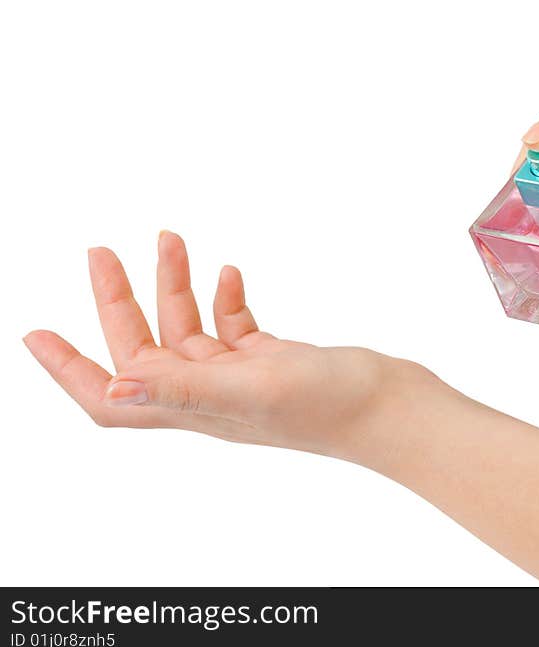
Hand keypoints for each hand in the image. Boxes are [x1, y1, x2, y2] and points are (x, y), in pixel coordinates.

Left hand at [23, 231, 427, 456]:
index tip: (36, 335)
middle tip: (101, 250)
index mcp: (198, 407)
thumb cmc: (333, 407)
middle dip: (119, 300)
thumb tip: (111, 389)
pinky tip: (229, 272)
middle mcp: (213, 396)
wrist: (393, 407)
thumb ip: (183, 387)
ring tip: (169, 238)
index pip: (114, 399)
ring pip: (190, 329)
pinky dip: (224, 297)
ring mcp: (243, 378)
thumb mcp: (252, 389)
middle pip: (146, 349)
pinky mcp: (273, 361)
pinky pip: (234, 326)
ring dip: (174, 285)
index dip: (69, 371)